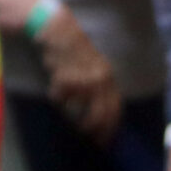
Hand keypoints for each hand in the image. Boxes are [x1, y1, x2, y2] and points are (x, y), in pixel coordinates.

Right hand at [38, 8, 122, 145]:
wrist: (59, 30)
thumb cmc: (74, 52)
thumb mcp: (93, 68)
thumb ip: (98, 88)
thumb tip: (99, 115)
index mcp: (108, 77)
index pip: (115, 108)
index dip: (111, 126)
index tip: (105, 140)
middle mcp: (99, 78)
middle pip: (100, 113)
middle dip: (93, 128)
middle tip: (87, 136)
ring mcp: (83, 77)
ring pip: (77, 108)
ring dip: (71, 112)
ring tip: (67, 107)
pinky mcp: (65, 75)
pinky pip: (60, 97)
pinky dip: (56, 95)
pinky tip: (55, 87)